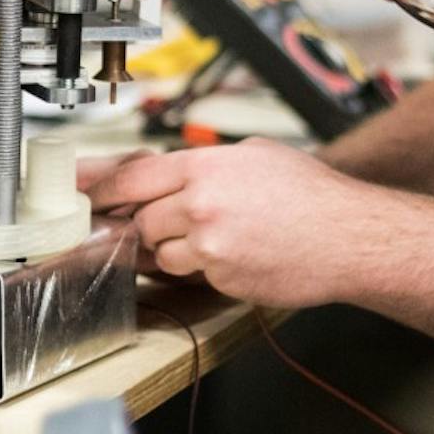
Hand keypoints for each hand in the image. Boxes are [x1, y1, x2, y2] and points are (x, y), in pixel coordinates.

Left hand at [84, 138, 377, 307]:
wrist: (352, 237)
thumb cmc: (311, 195)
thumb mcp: (253, 156)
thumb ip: (203, 164)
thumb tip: (163, 173)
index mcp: (205, 166)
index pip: (131, 177)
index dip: (100, 188)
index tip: (80, 194)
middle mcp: (201, 203)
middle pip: (141, 220)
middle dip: (151, 224)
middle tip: (177, 222)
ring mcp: (209, 245)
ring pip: (162, 252)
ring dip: (176, 249)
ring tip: (218, 237)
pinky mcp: (221, 278)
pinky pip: (192, 275)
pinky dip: (202, 269)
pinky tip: (236, 255)